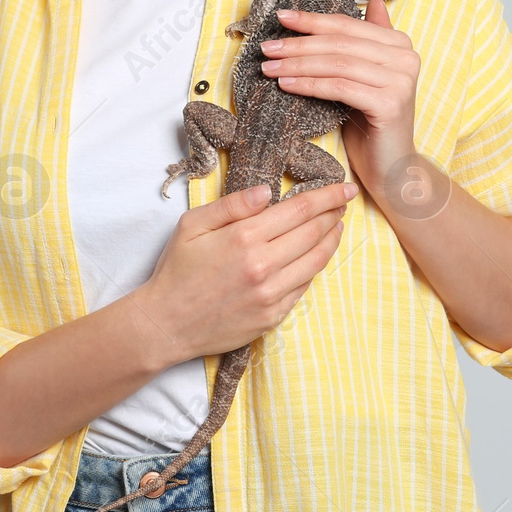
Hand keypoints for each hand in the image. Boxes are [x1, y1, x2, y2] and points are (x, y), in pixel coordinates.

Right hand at [136, 179, 353, 365]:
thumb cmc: (176, 270)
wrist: (166, 324)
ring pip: (316, 261)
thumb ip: (232, 205)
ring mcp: (270, 294)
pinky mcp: (273, 316)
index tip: (345, 187)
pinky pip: (304, 287)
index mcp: (244, 237)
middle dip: (334, 213)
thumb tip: (267, 191)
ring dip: (332, 240)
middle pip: (314, 233)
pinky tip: (315, 256)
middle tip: (344, 201)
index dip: (328, 196)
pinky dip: (315, 267)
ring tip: (337, 225)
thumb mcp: (192, 225)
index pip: (300, 210)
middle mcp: (263, 265)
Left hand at [260, 0, 420, 205]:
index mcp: (400, 45)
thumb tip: (371, 0)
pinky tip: (286, 84)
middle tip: (267, 47)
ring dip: (298, 64)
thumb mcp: (366, 77)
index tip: (281, 17)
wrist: (392, 168)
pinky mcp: (390, 104)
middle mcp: (406, 58)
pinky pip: (339, 87)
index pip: (347, 25)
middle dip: (299, 43)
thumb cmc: (372, 122)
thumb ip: (369, 41)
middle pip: (340, 43)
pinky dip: (309, 84)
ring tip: (269, 67)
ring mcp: (400, 81)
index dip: (312, 20)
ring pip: (337, 64)